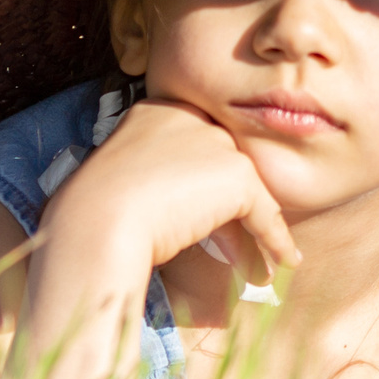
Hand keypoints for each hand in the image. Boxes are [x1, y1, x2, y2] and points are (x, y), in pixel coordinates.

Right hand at [45, 97, 301, 284]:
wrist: (95, 221)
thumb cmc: (93, 213)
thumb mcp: (124, 186)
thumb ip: (158, 182)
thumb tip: (191, 213)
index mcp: (156, 112)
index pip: (193, 146)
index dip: (201, 189)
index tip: (207, 222)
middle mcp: (190, 116)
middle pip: (220, 166)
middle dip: (229, 210)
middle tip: (236, 247)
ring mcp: (215, 140)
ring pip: (244, 189)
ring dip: (253, 231)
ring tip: (259, 267)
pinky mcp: (236, 171)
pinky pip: (264, 211)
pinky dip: (275, 239)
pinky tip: (284, 260)